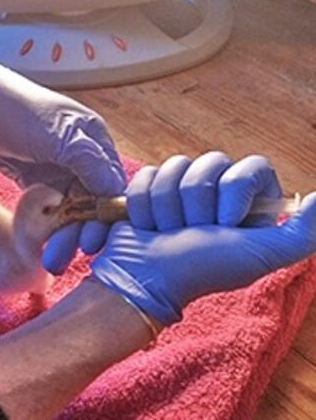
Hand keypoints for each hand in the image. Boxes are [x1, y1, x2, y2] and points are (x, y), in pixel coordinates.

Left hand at [0, 42, 125, 273]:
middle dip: (83, 231)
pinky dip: (48, 229)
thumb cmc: (18, 112)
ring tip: (51, 260)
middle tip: (72, 254)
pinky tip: (41, 246)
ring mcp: (59, 171)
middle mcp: (82, 159)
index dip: (106, 216)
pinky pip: (49, 212)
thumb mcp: (59, 135)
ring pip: (71, 212)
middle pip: (92, 204)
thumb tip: (115, 192)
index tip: (93, 241)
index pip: (112, 187)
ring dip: (64, 236)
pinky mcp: (38, 183)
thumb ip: (90, 163)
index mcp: (95, 142)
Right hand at [91, 152, 315, 325]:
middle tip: (193, 232)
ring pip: (175, 166)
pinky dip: (143, 205)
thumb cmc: (200, 270)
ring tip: (168, 233)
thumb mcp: (260, 256)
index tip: (223, 223)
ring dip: (167, 207)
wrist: (144, 280)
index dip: (233, 189)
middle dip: (196, 203)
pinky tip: (148, 226)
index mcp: (249, 204)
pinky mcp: (149, 189)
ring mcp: (181, 189)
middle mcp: (217, 193)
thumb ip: (302, 233)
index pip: (251, 166)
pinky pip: (148, 174)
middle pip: (209, 162)